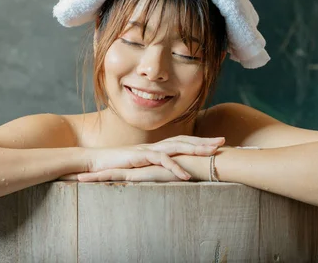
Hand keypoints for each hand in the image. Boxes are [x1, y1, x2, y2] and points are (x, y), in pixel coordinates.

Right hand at [87, 136, 224, 180]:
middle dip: (204, 141)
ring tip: (213, 154)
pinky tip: (186, 176)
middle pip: (184, 141)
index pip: (182, 142)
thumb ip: (152, 169)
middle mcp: (155, 146)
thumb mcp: (138, 169)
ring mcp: (148, 150)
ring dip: (195, 150)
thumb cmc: (115, 167)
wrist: (94, 163)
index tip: (216, 144)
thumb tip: (166, 175)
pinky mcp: (139, 158)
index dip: (199, 142)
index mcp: (156, 148)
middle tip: (223, 142)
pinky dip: (175, 168)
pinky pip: (161, 161)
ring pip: (176, 147)